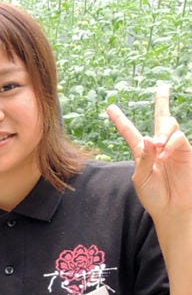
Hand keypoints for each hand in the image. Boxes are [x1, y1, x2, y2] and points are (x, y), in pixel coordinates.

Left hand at [108, 83, 190, 223]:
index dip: (120, 120)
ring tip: (158, 146)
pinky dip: (170, 143)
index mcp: (142, 152)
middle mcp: (159, 146)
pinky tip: (164, 154)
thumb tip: (149, 138)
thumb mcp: (141, 178)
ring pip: (170, 124)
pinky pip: (178, 138)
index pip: (130, 132)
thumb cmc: (153, 195)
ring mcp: (173, 147)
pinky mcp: (186, 151)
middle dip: (162, 101)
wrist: (171, 207)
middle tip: (163, 86)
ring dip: (163, 132)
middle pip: (161, 118)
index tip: (109, 107)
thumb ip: (144, 158)